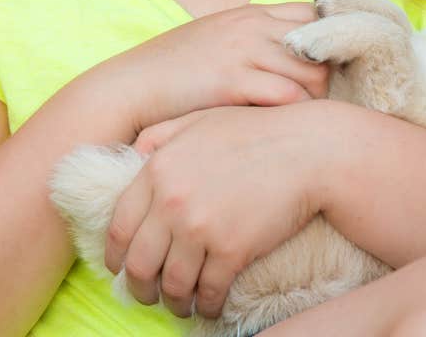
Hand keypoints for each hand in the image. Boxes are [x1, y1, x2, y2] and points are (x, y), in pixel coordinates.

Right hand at [104, 3, 328, 130]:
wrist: (130, 87)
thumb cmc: (174, 71)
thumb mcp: (218, 41)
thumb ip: (253, 41)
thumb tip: (289, 59)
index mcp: (251, 13)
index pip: (314, 14)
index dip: (331, 41)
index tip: (334, 70)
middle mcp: (253, 25)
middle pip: (322, 43)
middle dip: (331, 74)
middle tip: (328, 104)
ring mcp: (243, 50)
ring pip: (313, 70)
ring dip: (317, 99)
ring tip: (308, 122)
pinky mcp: (232, 80)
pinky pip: (287, 95)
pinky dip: (297, 113)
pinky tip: (288, 131)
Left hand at [104, 102, 335, 318]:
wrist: (308, 149)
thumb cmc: (256, 131)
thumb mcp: (201, 120)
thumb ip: (160, 135)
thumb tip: (133, 158)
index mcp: (159, 167)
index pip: (120, 226)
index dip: (117, 255)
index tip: (124, 267)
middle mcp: (173, 200)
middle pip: (139, 264)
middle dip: (141, 288)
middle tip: (149, 294)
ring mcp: (202, 227)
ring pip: (172, 286)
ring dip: (174, 302)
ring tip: (182, 303)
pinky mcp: (232, 251)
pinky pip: (208, 293)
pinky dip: (206, 305)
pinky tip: (211, 303)